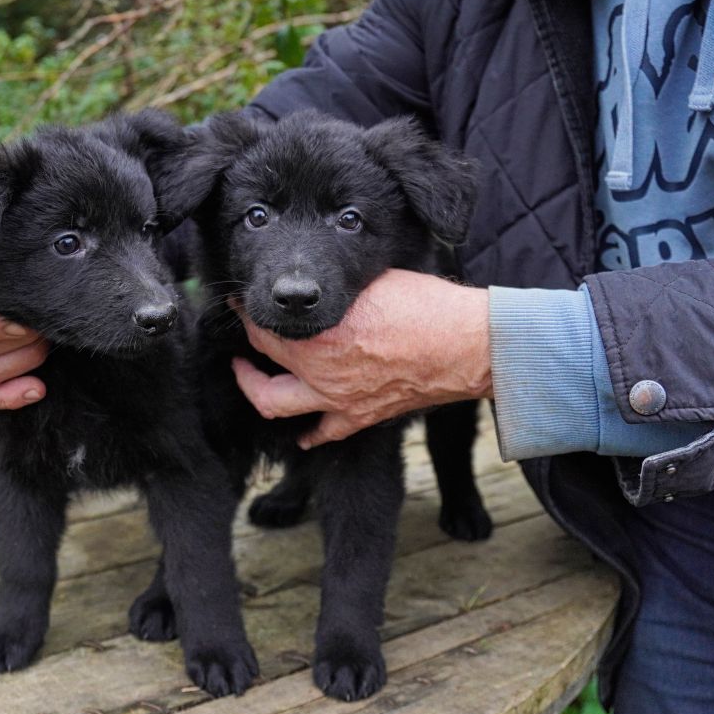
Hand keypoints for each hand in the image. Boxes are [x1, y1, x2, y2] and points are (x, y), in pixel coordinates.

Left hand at [232, 269, 491, 448]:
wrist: (470, 346)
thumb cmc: (429, 307)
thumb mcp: (373, 281)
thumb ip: (339, 289)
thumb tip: (320, 279)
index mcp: (321, 339)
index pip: (265, 328)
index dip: (248, 314)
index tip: (244, 303)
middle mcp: (322, 375)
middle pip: (261, 369)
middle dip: (244, 354)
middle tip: (243, 339)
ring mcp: (339, 401)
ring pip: (277, 407)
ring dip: (259, 392)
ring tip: (253, 377)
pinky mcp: (362, 417)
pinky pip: (323, 433)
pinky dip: (308, 434)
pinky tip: (301, 431)